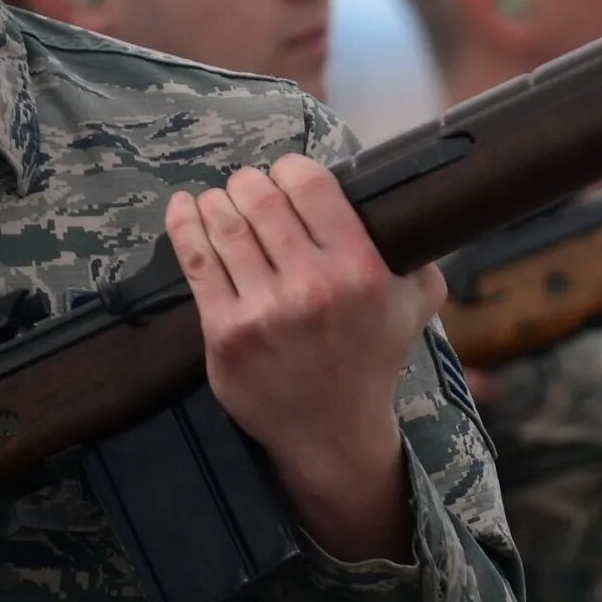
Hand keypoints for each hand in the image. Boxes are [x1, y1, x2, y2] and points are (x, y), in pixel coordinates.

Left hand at [167, 152, 446, 560]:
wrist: (332, 432)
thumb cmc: (372, 359)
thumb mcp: (416, 304)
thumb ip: (417, 253)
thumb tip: (406, 206)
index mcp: (361, 270)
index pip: (311, 187)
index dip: (290, 168)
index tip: (285, 174)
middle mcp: (312, 287)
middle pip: (260, 201)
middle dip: (248, 183)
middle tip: (247, 186)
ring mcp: (264, 311)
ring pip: (224, 226)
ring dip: (216, 202)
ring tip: (219, 201)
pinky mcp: (225, 333)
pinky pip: (196, 263)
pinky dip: (184, 226)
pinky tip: (185, 208)